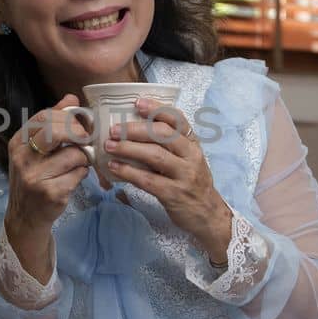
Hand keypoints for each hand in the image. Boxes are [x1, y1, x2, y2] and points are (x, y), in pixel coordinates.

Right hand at [4, 94, 95, 239]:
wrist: (25, 216)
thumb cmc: (34, 177)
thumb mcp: (34, 149)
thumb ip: (52, 123)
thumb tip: (71, 98)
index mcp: (18, 142)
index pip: (44, 116)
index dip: (67, 117)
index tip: (78, 124)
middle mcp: (22, 158)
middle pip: (57, 131)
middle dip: (78, 134)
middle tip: (84, 141)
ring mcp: (35, 176)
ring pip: (74, 155)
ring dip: (83, 159)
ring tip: (77, 165)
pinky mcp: (50, 192)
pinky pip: (78, 174)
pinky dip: (81, 175)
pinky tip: (73, 179)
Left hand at [103, 97, 232, 258]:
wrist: (208, 215)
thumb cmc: (191, 184)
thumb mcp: (187, 160)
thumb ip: (169, 146)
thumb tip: (133, 130)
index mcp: (193, 144)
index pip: (178, 120)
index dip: (157, 109)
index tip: (137, 103)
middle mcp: (191, 156)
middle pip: (164, 135)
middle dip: (136, 130)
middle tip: (114, 130)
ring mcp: (184, 176)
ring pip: (155, 156)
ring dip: (129, 149)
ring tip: (110, 146)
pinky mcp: (174, 194)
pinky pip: (148, 180)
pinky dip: (129, 172)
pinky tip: (115, 167)